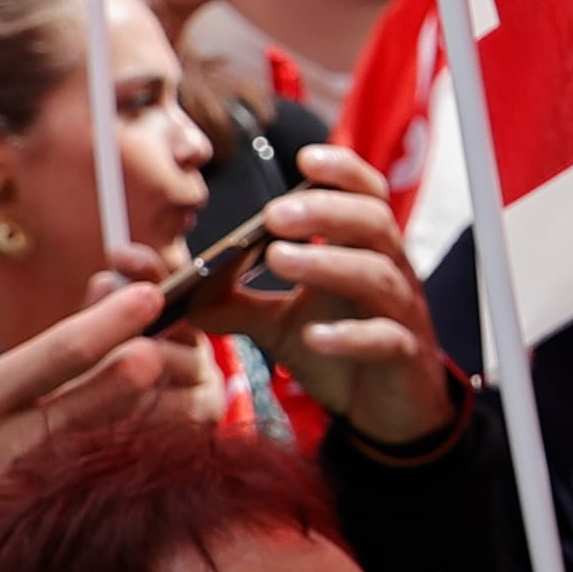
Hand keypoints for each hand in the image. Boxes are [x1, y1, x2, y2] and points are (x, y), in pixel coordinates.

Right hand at [0, 280, 174, 492]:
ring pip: (99, 444)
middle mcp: (3, 444)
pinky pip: (83, 481)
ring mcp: (19, 486)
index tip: (146, 296)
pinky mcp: (23, 518)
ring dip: (145, 413)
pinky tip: (158, 441)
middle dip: (143, 367)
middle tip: (181, 338)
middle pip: (95, 399)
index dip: (108, 323)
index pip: (57, 355)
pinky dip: (120, 457)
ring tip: (186, 385)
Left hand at [202, 147, 462, 450]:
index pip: (364, 196)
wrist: (389, 413)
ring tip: (279, 260)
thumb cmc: (341, 355)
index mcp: (361, 253)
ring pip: (377, 275)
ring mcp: (400, 314)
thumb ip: (232, 303)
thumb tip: (169, 289)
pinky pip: (385, 339)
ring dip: (328, 263)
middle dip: (326, 210)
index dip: (343, 172)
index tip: (305, 158)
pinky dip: (350, 336)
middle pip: (373, 223)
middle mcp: (388, 274)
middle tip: (275, 214)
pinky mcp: (403, 357)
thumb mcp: (277, 325)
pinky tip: (313, 338)